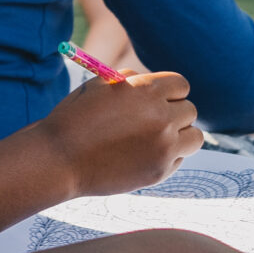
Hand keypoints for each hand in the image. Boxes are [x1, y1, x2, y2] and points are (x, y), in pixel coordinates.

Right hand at [40, 70, 202, 197]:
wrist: (59, 159)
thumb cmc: (75, 119)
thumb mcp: (101, 86)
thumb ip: (131, 81)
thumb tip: (151, 83)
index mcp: (147, 90)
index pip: (181, 86)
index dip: (171, 92)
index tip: (161, 101)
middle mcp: (161, 117)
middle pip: (190, 111)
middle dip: (174, 114)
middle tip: (153, 123)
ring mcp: (164, 147)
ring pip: (194, 137)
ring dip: (180, 136)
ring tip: (156, 140)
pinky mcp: (160, 171)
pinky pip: (179, 159)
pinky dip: (168, 158)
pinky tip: (142, 157)